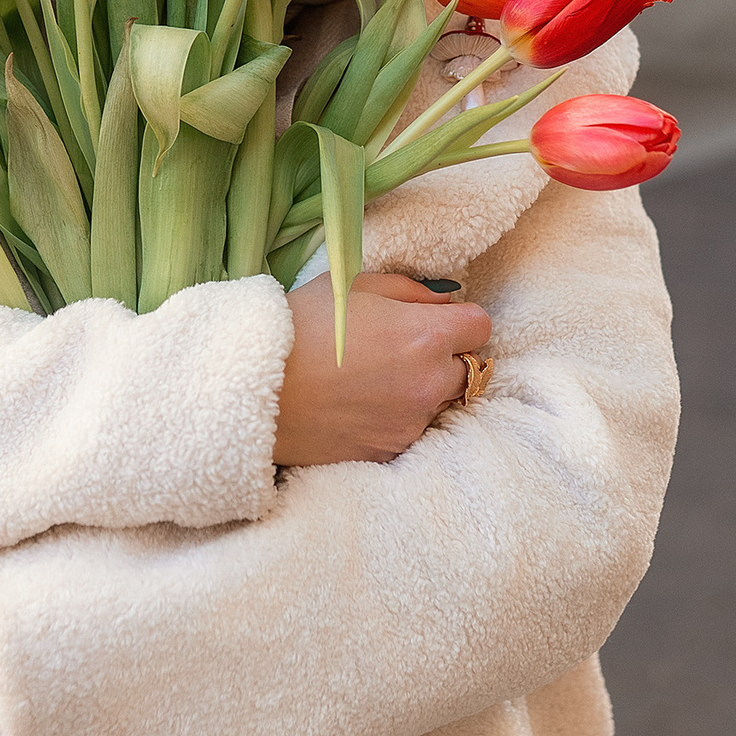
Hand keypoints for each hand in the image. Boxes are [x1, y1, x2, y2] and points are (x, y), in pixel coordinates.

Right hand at [275, 274, 488, 465]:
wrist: (255, 388)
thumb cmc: (300, 326)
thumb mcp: (352, 285)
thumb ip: (409, 289)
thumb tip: (443, 298)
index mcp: (426, 335)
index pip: (480, 326)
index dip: (459, 320)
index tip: (434, 321)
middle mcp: (429, 382)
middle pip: (469, 369)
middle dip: (446, 358)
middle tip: (402, 351)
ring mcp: (412, 422)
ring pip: (439, 401)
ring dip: (421, 389)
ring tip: (372, 380)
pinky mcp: (390, 450)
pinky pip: (410, 428)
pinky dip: (395, 417)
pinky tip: (358, 405)